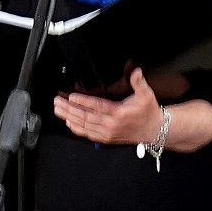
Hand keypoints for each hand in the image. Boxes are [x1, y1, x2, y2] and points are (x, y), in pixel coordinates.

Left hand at [52, 66, 168, 145]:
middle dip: (69, 109)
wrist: (153, 130)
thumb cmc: (148, 112)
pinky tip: (68, 123)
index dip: (83, 102)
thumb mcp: (146, 95)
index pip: (97, 106)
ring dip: (69, 117)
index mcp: (119, 113)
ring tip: (58, 110)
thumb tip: (136, 72)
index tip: (71, 97)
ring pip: (84, 125)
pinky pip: (88, 134)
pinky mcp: (106, 138)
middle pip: (85, 116)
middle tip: (58, 102)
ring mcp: (107, 133)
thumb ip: (139, 82)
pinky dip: (77, 129)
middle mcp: (111, 125)